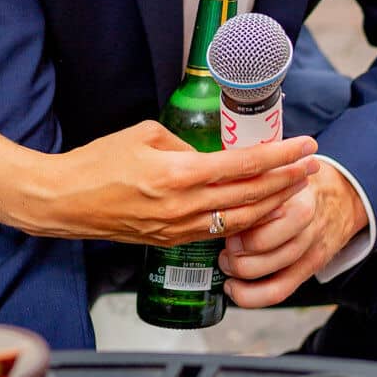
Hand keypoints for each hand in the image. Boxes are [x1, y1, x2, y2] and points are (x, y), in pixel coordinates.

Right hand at [33, 123, 318, 247]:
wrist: (63, 202)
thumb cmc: (96, 163)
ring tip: (295, 187)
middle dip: (288, 180)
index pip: (244, 165)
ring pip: (241, 220)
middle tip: (313, 165)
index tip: (306, 145)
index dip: (280, 156)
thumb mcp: (143, 135)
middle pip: (251, 196)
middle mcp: (183, 207)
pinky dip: (246, 222)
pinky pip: (219, 233)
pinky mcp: (171, 242)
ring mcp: (178, 229)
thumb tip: (210, 154)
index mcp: (177, 174)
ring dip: (273, 203)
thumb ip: (183, 143)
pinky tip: (260, 211)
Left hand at [219, 162, 367, 306]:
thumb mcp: (282, 169)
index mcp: (295, 195)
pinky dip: (250, 296)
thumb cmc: (300, 182)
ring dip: (237, 271)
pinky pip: (277, 292)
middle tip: (222, 245)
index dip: (233, 222)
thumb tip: (213, 178)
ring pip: (267, 273)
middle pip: (260, 245)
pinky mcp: (308, 270)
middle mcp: (304, 225)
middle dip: (232, 249)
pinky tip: (233, 288)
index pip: (261, 213)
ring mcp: (308, 250)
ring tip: (226, 263)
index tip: (221, 220)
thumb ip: (254, 174)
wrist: (342, 196)